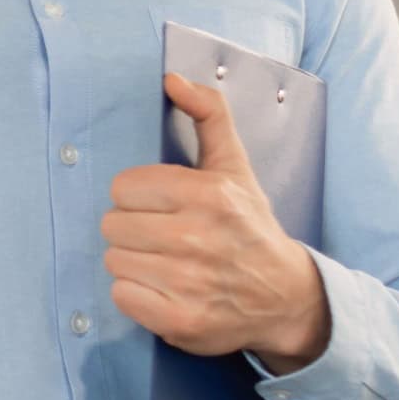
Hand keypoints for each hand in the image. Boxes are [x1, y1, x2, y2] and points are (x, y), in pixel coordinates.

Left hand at [100, 71, 329, 368]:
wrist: (285, 296)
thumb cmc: (250, 226)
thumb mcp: (234, 165)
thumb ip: (207, 114)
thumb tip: (172, 78)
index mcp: (207, 194)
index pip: (122, 187)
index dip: (137, 197)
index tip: (163, 207)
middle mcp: (197, 238)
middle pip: (112, 225)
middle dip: (133, 229)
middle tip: (164, 237)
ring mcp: (188, 283)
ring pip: (114, 260)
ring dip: (134, 262)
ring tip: (166, 263)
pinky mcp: (179, 320)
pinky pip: (122, 296)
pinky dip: (137, 295)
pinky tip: (164, 290)